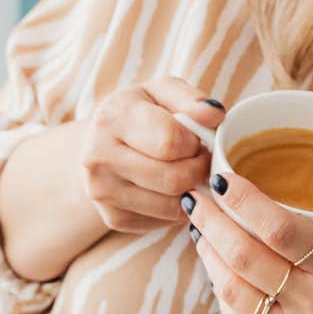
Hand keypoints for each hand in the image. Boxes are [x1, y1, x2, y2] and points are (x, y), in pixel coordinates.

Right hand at [80, 77, 221, 232]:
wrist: (98, 144)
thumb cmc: (139, 114)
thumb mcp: (162, 92)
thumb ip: (191, 99)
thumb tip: (214, 115)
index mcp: (112, 119)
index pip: (170, 142)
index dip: (194, 143)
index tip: (194, 140)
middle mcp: (99, 157)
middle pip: (174, 179)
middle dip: (199, 170)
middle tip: (199, 159)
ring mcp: (103, 192)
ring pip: (173, 206)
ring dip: (192, 191)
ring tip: (186, 172)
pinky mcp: (114, 217)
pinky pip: (164, 221)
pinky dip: (177, 208)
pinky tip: (170, 189)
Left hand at [184, 140, 312, 313]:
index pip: (281, 230)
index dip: (245, 202)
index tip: (224, 177)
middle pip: (245, 256)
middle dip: (211, 221)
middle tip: (196, 194)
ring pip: (233, 289)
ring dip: (209, 254)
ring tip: (200, 227)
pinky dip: (223, 292)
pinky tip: (217, 269)